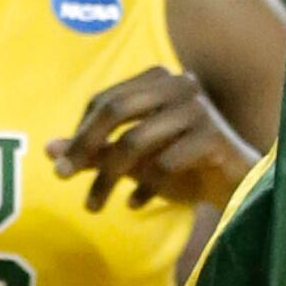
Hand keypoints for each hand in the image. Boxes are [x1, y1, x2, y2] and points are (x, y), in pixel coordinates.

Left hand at [49, 67, 257, 217]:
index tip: (63, 165)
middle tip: (64, 178)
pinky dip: (144, 187)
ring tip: (94, 205)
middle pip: (115, 110)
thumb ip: (96, 152)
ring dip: (108, 178)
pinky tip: (136, 203)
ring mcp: (198, 108)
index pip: (105, 99)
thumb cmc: (182, 168)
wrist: (237, 186)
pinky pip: (165, 162)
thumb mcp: (133, 160)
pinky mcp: (213, 136)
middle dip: (86, 148)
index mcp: (158, 80)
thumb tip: (49, 151)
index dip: (79, 132)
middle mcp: (178, 84)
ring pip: (135, 140)